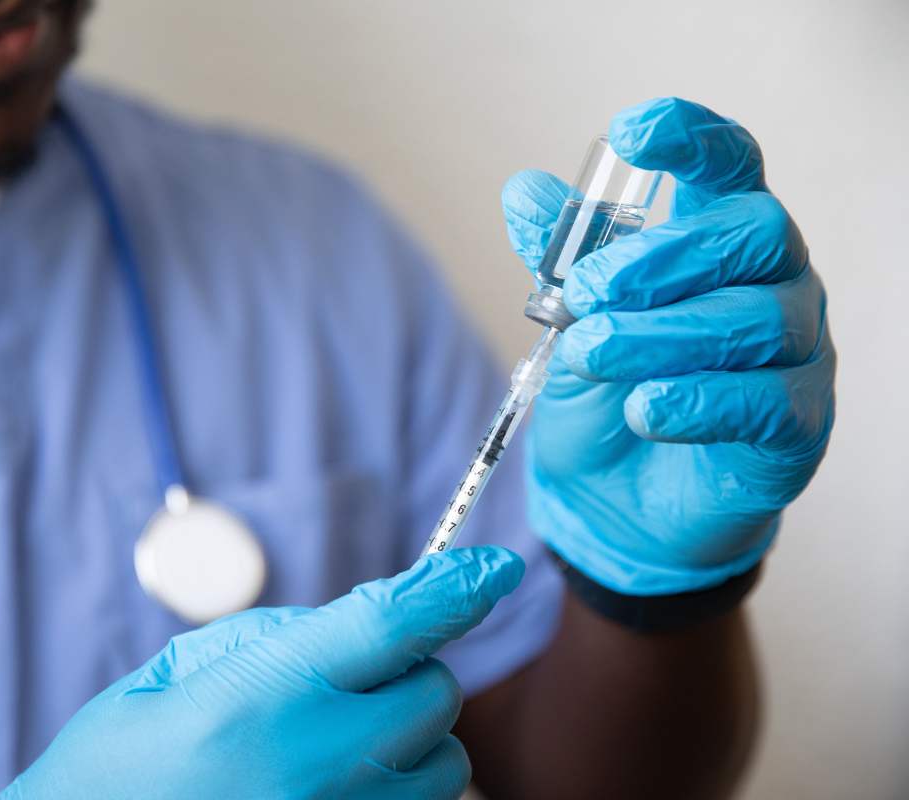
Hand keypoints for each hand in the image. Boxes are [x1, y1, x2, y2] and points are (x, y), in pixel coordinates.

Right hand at [0, 547, 523, 798]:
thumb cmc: (110, 766)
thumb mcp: (173, 674)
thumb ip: (272, 637)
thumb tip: (352, 624)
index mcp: (265, 694)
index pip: (395, 622)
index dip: (455, 585)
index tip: (496, 567)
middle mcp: (318, 763)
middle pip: (435, 694)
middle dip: (409, 672)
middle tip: (350, 680)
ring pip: (446, 765)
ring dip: (411, 741)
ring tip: (333, 748)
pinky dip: (397, 792)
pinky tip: (336, 788)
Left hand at [501, 97, 834, 594]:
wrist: (610, 506)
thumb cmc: (602, 400)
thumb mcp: (570, 326)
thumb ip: (559, 262)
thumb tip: (522, 191)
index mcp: (718, 245)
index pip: (730, 166)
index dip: (693, 140)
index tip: (635, 130)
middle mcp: (773, 285)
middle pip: (754, 234)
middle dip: (664, 256)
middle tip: (587, 290)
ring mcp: (793, 356)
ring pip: (756, 320)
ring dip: (664, 334)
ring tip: (592, 352)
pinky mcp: (797, 428)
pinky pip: (767, 403)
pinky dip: (699, 402)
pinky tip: (646, 410)